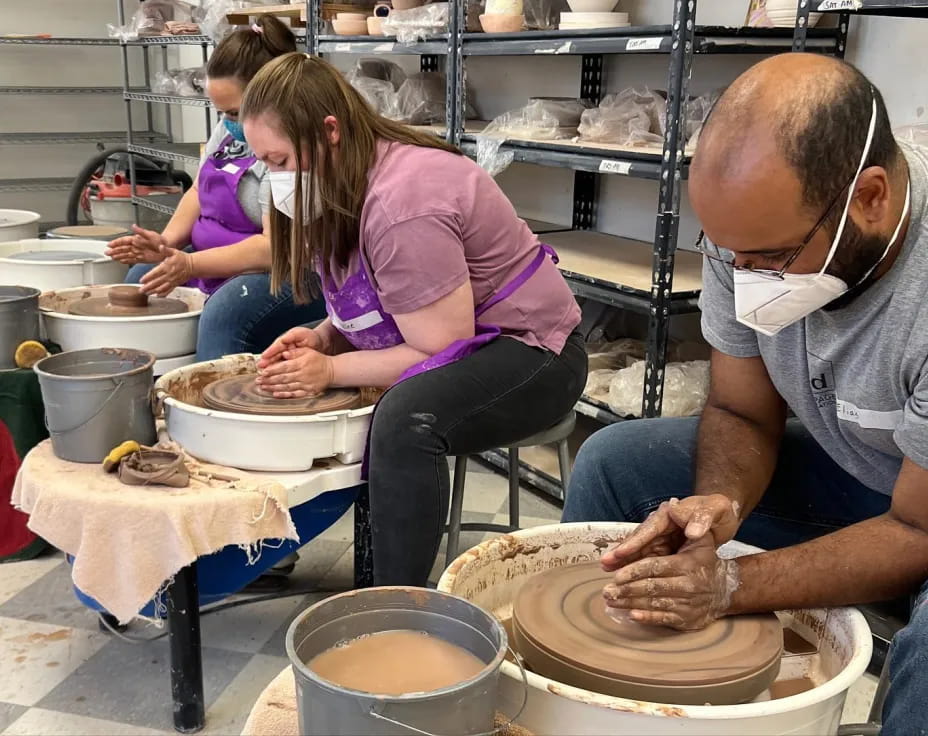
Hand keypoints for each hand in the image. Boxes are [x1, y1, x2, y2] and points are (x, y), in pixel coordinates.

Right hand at [105, 225, 167, 264]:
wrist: (168, 247)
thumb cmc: (161, 240)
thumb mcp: (151, 235)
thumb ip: (141, 232)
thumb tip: (134, 226)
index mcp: (137, 239)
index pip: (124, 241)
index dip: (116, 243)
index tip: (109, 244)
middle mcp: (137, 246)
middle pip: (123, 248)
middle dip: (115, 250)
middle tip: (107, 253)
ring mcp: (139, 252)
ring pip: (126, 254)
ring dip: (119, 256)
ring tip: (112, 257)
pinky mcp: (143, 258)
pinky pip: (132, 260)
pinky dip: (126, 260)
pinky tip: (121, 261)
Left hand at [139, 247, 193, 296]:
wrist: (193, 265)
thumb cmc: (182, 258)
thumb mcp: (174, 251)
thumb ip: (166, 250)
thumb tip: (160, 246)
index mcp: (166, 267)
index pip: (155, 273)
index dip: (147, 278)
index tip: (141, 281)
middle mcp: (169, 275)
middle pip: (156, 283)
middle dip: (148, 287)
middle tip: (140, 290)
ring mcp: (172, 281)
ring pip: (161, 288)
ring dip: (153, 291)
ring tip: (146, 293)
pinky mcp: (176, 284)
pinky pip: (169, 290)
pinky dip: (163, 294)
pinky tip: (158, 296)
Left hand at [255, 348, 332, 397]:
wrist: (332, 370)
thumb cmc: (318, 360)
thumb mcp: (307, 351)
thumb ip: (294, 352)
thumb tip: (282, 353)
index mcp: (301, 363)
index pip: (283, 367)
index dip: (272, 370)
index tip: (262, 372)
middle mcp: (302, 374)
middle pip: (282, 378)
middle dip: (268, 380)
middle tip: (258, 380)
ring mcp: (305, 384)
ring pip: (286, 386)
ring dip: (273, 387)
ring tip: (263, 387)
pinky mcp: (308, 391)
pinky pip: (294, 394)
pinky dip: (284, 395)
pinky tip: (276, 394)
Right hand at [257, 327, 321, 369]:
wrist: (321, 343)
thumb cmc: (310, 337)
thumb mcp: (301, 334)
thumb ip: (291, 336)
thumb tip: (282, 341)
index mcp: (285, 341)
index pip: (276, 347)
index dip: (270, 352)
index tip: (264, 356)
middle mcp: (285, 349)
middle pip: (274, 356)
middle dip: (267, 361)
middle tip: (260, 367)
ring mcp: (288, 356)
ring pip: (278, 363)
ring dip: (271, 368)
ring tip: (264, 373)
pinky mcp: (292, 363)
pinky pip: (284, 368)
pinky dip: (279, 372)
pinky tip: (274, 377)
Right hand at [601, 494, 740, 571]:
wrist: (723, 517)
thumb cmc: (718, 511)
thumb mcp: (715, 510)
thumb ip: (703, 519)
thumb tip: (692, 531)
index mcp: (669, 515)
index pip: (649, 528)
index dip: (635, 541)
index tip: (622, 551)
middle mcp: (661, 526)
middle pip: (638, 540)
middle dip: (622, 552)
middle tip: (606, 563)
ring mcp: (661, 538)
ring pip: (639, 551)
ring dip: (624, 561)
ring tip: (607, 570)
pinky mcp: (664, 549)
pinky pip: (647, 559)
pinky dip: (636, 567)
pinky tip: (625, 577)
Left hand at [602, 535, 740, 629]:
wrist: (724, 590)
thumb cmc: (704, 561)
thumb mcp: (702, 539)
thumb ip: (687, 522)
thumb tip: (674, 505)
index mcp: (687, 565)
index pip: (655, 567)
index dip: (634, 571)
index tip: (616, 574)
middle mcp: (687, 585)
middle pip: (651, 587)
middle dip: (626, 589)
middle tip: (607, 590)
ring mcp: (687, 605)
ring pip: (654, 604)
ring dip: (630, 604)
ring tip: (611, 602)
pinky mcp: (686, 620)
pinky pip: (663, 619)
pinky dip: (646, 618)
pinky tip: (631, 616)